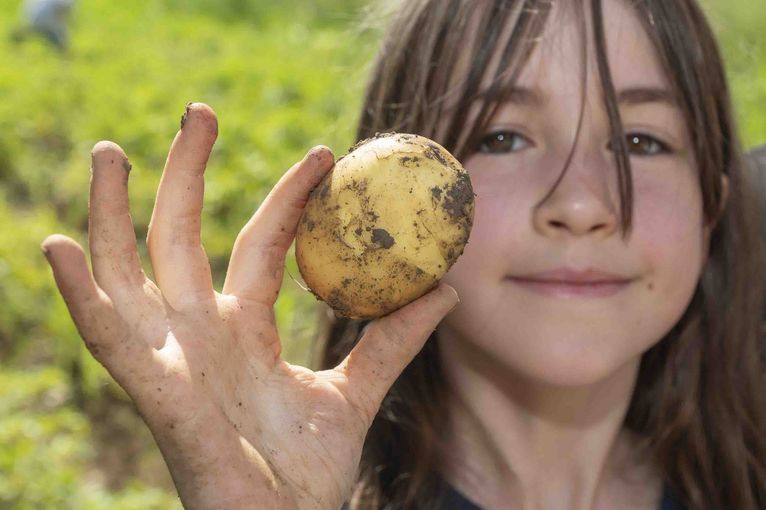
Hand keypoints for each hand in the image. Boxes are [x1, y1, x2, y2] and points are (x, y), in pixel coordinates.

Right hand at [42, 103, 458, 509]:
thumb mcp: (356, 394)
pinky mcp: (158, 396)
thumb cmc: (306, 475)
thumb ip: (394, 341)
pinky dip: (82, 297)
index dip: (287, 197)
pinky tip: (60, 245)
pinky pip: (111, 341)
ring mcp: (173, 360)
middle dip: (184, 174)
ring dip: (112, 214)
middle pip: (180, 237)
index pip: (259, 243)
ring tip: (109, 152)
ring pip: (129, 273)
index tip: (322, 153)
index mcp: (244, 329)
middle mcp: (200, 334)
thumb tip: (449, 288)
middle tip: (200, 112)